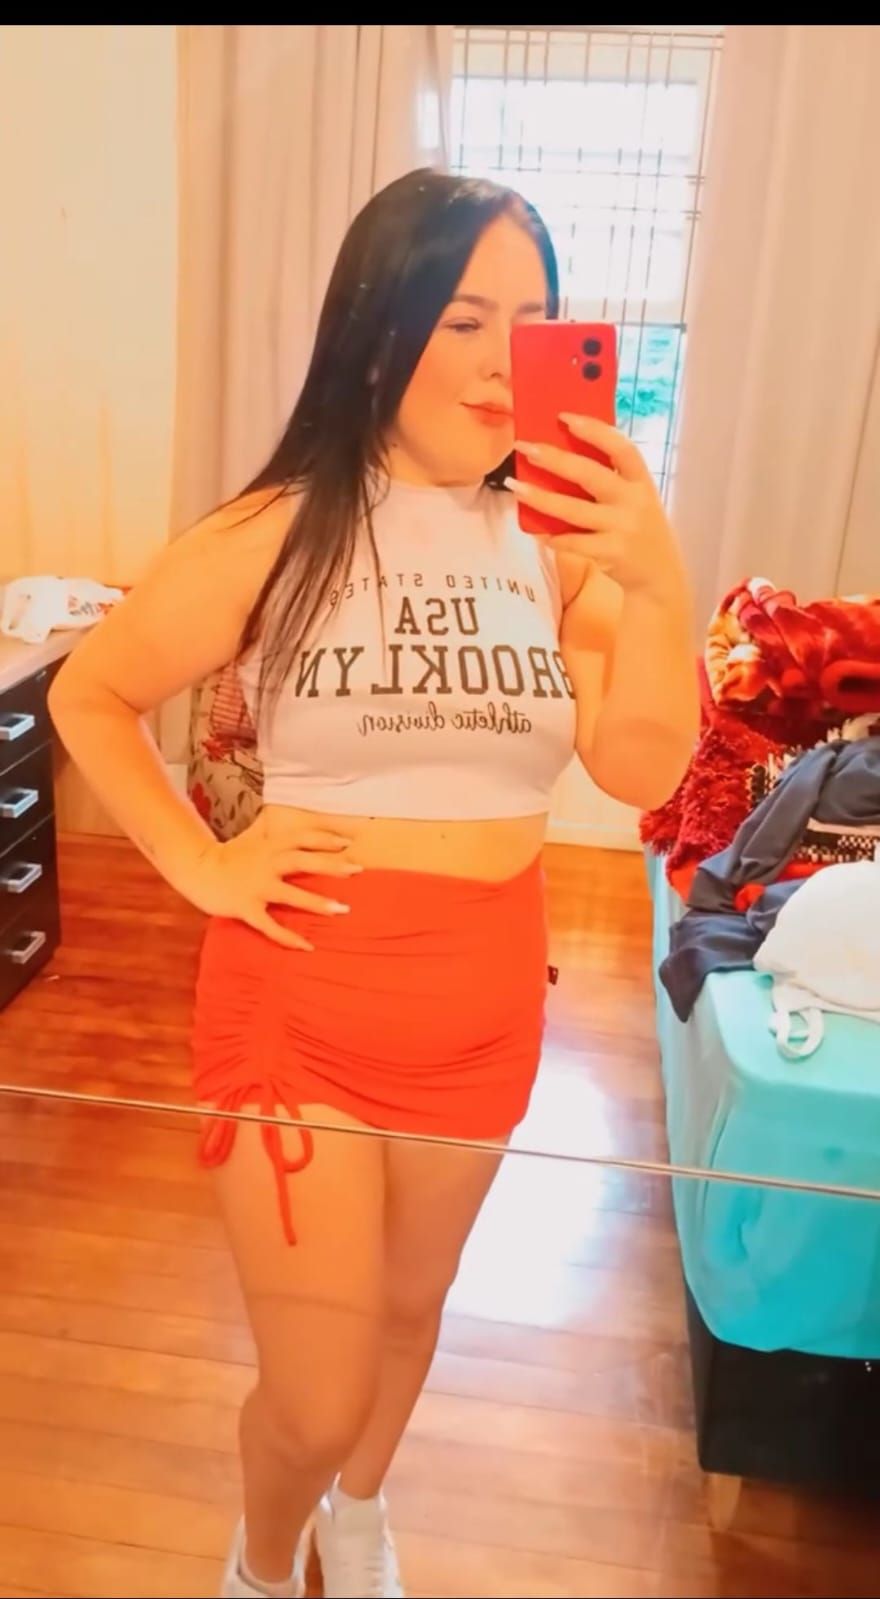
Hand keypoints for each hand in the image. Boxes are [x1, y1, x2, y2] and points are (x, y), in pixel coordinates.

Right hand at [183, 819, 362, 948]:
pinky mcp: (246, 908)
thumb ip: (278, 839)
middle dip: (331, 865)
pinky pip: (269, 925)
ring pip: (291, 894)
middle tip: (357, 870)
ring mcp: (255, 887)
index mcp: (269, 846)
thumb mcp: (255, 841)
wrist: (197, 869)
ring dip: (317, 902)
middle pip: (303, 861)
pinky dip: (288, 937)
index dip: (325, 838)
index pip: (302, 837)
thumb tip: (304, 837)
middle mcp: (265, 863)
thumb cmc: (230, 856)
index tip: (349, 842)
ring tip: (341, 909)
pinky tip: (307, 947)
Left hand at [508, 414, 685, 595]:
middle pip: (590, 474)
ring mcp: (622, 528)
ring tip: (514, 485)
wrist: (659, 574)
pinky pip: (572, 542)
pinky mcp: (611, 553)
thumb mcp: (636, 498)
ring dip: (539, 497)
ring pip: (573, 510)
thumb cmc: (639, 527)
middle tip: (524, 447)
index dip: (594, 430)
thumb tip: (564, 451)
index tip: (564, 417)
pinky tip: (534, 528)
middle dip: (554, 459)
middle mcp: (634, 502)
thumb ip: (612, 478)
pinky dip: (552, 535)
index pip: (622, 448)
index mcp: (641, 481)